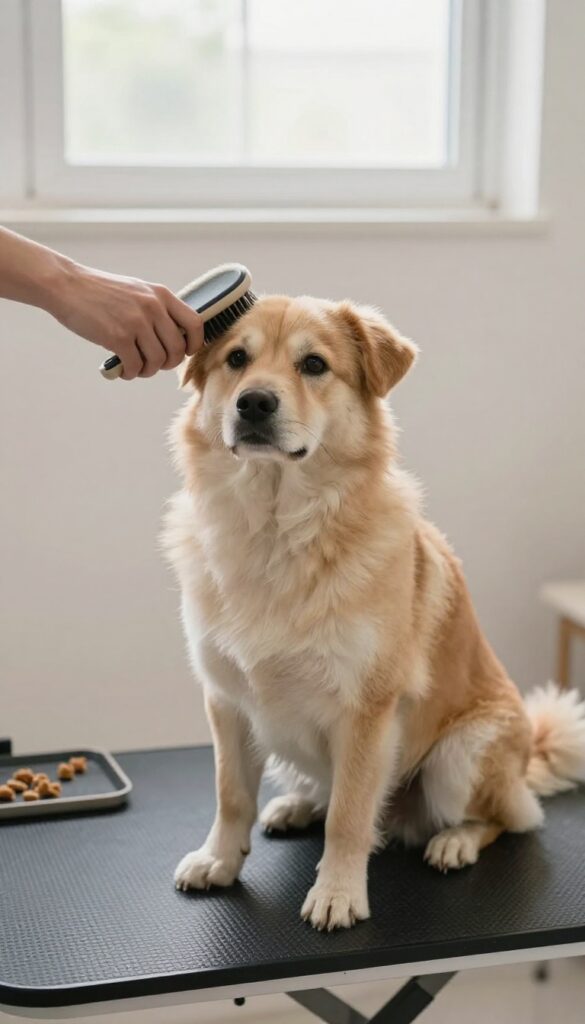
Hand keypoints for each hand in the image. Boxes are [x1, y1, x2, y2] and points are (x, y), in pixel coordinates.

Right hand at [50, 263, 203, 379]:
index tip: (183, 353)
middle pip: (177, 349)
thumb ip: (156, 309)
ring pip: (157, 361)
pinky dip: (131, 373)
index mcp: (161, 294)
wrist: (67, 285)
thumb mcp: (137, 291)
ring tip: (135, 367)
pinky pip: (135, 366)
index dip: (194, 344)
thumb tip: (174, 339)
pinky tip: (122, 369)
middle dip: (167, 364)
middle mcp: (153, 307)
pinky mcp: (118, 337)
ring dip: (147, 371)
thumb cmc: (100, 291)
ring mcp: (136, 322)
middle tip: (153, 364)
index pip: (195, 324)